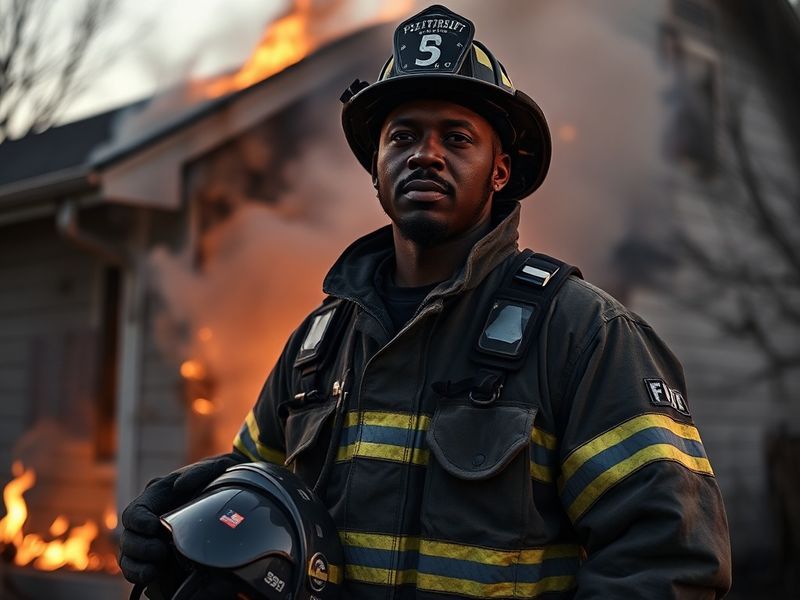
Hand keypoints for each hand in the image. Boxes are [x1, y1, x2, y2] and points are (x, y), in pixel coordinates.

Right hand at [118, 454, 242, 584]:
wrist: (231, 493)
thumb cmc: (216, 479)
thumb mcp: (211, 470)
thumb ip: (198, 473)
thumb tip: (181, 485)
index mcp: (156, 496)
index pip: (135, 511)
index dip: (139, 521)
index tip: (153, 527)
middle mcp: (148, 518)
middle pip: (129, 536)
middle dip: (140, 547)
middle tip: (161, 552)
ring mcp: (150, 538)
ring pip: (129, 555)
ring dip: (138, 564)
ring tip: (155, 569)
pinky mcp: (157, 556)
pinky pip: (137, 569)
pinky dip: (139, 574)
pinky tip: (151, 576)